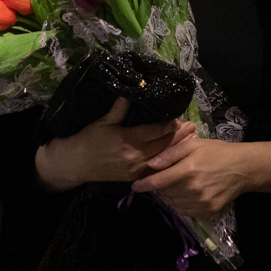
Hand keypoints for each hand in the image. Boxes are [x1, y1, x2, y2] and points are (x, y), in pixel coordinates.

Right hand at [34, 98, 178, 190]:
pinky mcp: (134, 177)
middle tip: (192, 128)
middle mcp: (135, 155)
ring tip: (190, 142)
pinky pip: (154, 169)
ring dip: (176, 150)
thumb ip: (119, 109)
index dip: (169, 125)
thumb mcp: (103, 122)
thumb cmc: (89, 139)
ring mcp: (136, 169)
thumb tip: (129, 93)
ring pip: (161, 158)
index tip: (180, 119)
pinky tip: (175, 158)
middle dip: (178, 137)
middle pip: (163, 145)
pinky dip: (165, 162)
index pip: (155, 131)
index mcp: (128, 139)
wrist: (77, 163)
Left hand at [130, 132, 251, 218]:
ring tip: (171, 186)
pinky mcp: (207, 212)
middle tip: (159, 179)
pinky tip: (182, 194)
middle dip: (157, 187)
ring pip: (173, 204)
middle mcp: (193, 189)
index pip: (158, 182)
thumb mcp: (193, 144)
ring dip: (167, 196)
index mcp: (188, 170)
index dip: (143, 185)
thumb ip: (170, 154)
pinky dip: (179, 204)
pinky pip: (185, 211)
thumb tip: (150, 164)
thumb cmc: (216, 152)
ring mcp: (201, 203)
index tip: (134, 186)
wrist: (242, 168)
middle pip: (164, 193)